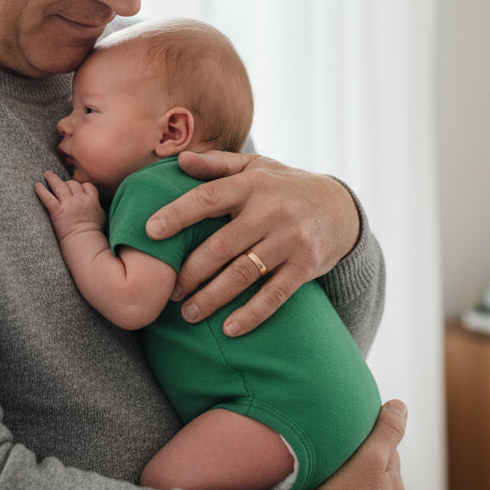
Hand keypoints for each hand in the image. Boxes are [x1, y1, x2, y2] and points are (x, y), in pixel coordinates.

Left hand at [34, 171, 105, 242]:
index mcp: (92, 199)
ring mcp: (68, 204)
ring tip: (47, 174)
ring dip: (52, 178)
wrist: (85, 241)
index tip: (76, 188)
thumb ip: (96, 204)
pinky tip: (36, 185)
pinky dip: (41, 190)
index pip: (86, 185)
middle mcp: (79, 199)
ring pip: (59, 185)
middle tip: (61, 184)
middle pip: (73, 183)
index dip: (80, 186)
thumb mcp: (100, 214)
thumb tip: (94, 201)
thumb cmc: (93, 232)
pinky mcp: (57, 211)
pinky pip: (47, 197)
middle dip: (67, 183)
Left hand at [144, 151, 360, 335]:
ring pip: (243, 273)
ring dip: (212, 297)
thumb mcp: (256, 168)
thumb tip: (179, 159)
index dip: (178, 214)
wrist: (340, 208)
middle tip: (169, 292)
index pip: (209, 198)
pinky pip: (275, 294)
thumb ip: (217, 164)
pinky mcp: (306, 265)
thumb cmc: (285, 186)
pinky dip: (252, 314)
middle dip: (191, 272)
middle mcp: (271, 210)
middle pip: (222, 245)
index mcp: (252, 185)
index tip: (149, 231)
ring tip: (189, 314)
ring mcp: (290, 239)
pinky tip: (230, 329)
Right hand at [315, 400, 406, 489]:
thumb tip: (400, 405)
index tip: (350, 433)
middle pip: (374, 467)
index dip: (368, 436)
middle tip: (338, 452)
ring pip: (361, 485)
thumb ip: (387, 432)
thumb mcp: (371, 459)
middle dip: (361, 458)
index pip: (386, 448)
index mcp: (396, 485)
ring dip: (349, 477)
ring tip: (329, 473)